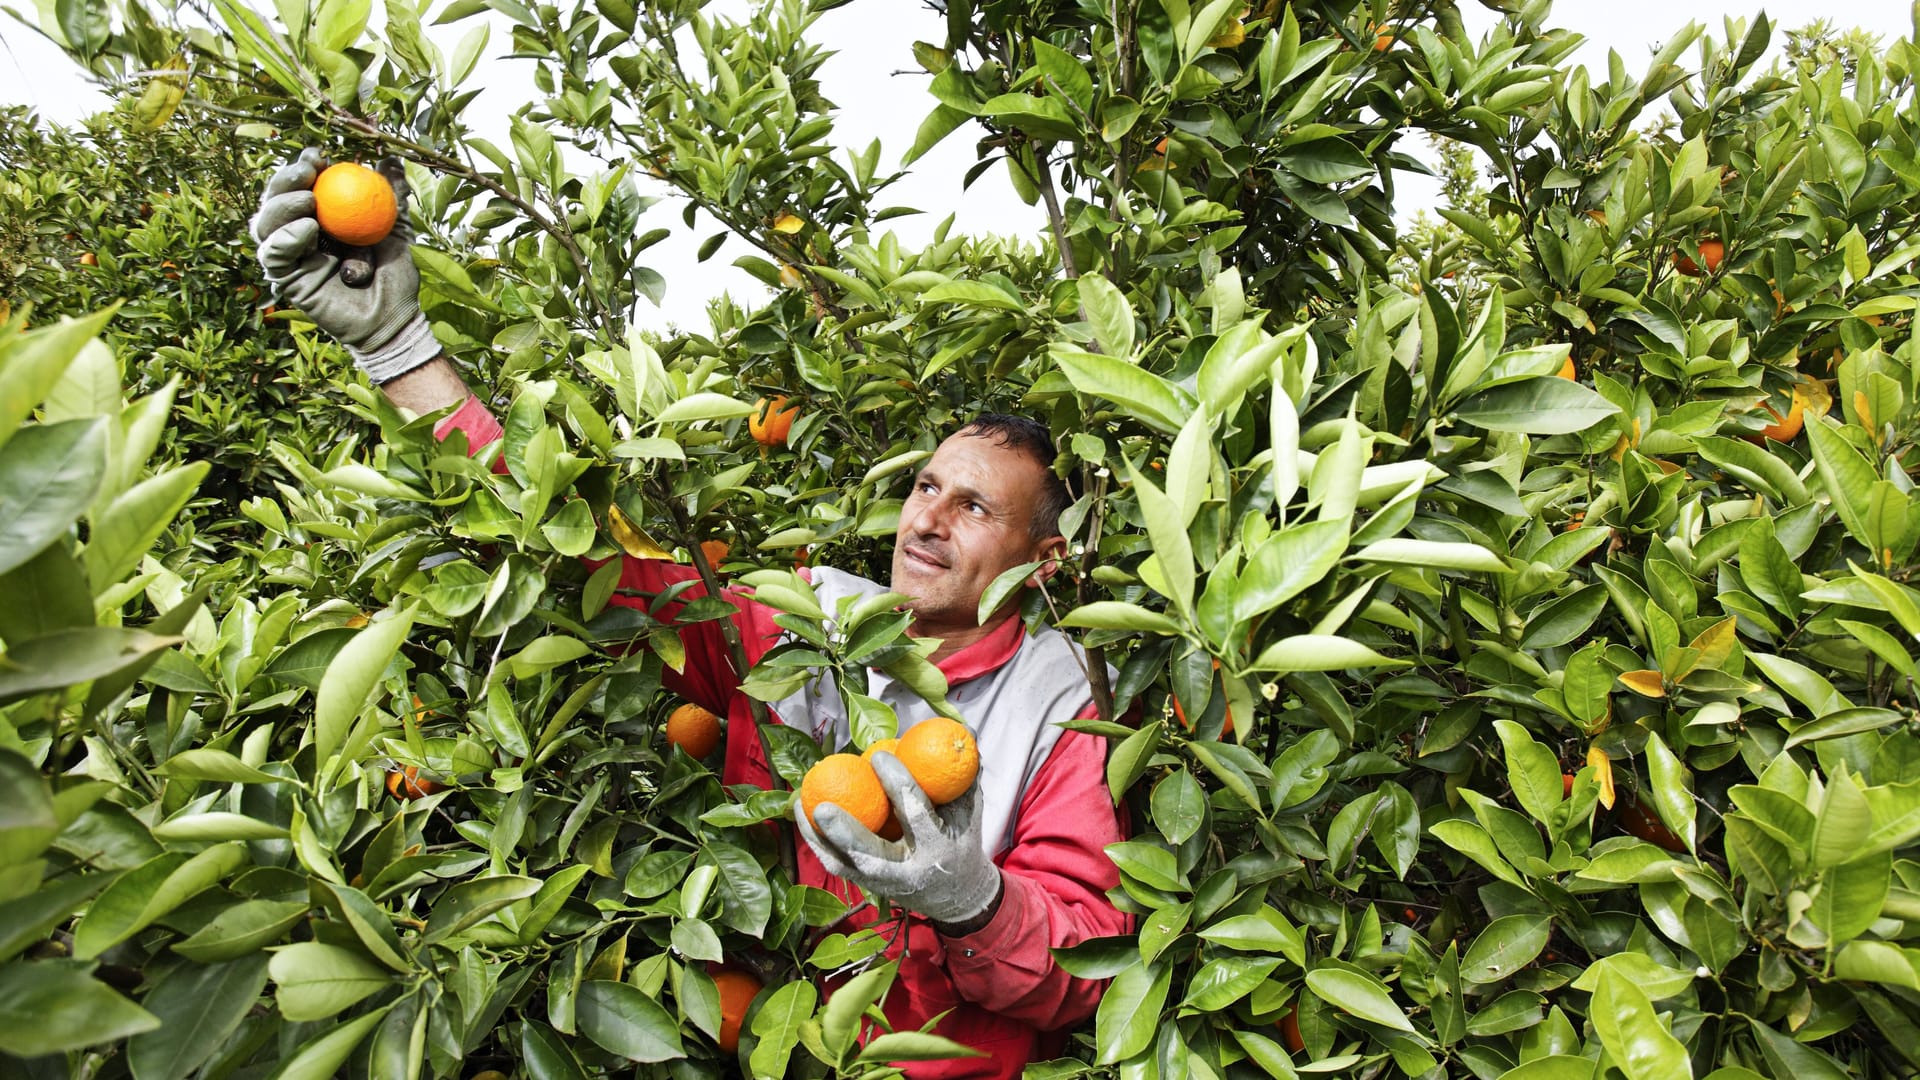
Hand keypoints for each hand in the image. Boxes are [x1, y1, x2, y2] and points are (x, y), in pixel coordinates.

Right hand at [251, 147, 439, 383]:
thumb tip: (390, 158)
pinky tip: (308, 230)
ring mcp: (290, 256)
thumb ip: (391, 194)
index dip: (303, 167)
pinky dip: (286, 238)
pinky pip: (273, 254)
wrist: (395, 317)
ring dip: (282, 205)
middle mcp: (298, 234)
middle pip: (275, 199)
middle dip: (285, 179)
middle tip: (308, 171)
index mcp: (320, 218)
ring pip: (265, 223)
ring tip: (309, 200)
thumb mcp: (395, 228)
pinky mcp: (286, 279)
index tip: (319, 156)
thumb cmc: (394, 274)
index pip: (300, 185)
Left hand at [795, 752, 1000, 926]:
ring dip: (818, 837)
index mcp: (938, 849)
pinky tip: (804, 815)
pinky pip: (836, 864)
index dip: (897, 782)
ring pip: (845, 864)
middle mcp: (908, 872)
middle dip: (845, 831)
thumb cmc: (962, 841)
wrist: (956, 896)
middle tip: (822, 804)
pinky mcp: (867, 886)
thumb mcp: (969, 810)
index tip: (877, 753)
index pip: (915, 814)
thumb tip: (961, 728)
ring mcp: (883, 883)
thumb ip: (965, 772)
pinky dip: (817, 841)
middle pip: (871, 854)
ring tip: (800, 803)